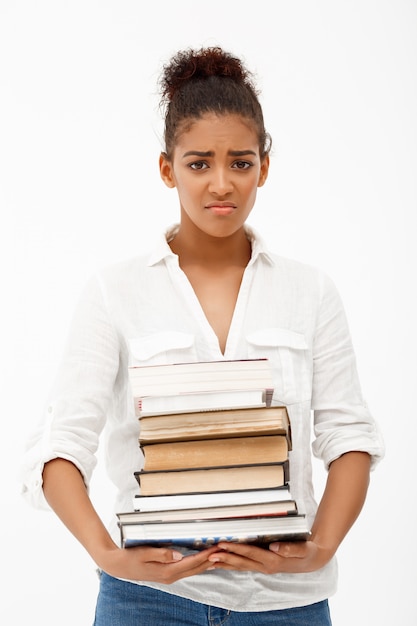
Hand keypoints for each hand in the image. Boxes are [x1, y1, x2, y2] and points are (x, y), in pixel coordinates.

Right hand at [97, 544, 220, 583]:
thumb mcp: (145, 553)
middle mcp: (170, 576)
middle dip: (210, 559)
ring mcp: (168, 576)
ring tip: (217, 555)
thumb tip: (178, 554)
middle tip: (222, 550)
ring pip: (192, 570)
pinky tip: (201, 561)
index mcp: (166, 571)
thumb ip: (162, 554)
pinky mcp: (166, 574)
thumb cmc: (130, 558)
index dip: (205, 556)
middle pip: (195, 568)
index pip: (191, 563)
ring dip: (205, 563)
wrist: (118, 566)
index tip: (216, 549)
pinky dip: (196, 564)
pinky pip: (186, 570)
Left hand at [207, 539, 333, 573]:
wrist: (313, 560)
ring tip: (210, 561)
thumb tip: (274, 547)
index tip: (222, 545)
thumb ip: (289, 548)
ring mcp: (264, 567)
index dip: (236, 549)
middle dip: (225, 558)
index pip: (250, 553)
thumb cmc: (307, 551)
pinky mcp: (263, 566)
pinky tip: (223, 562)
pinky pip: (244, 566)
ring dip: (225, 563)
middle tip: (209, 555)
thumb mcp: (302, 548)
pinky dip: (232, 564)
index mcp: (273, 560)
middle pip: (241, 562)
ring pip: (241, 566)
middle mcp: (266, 566)